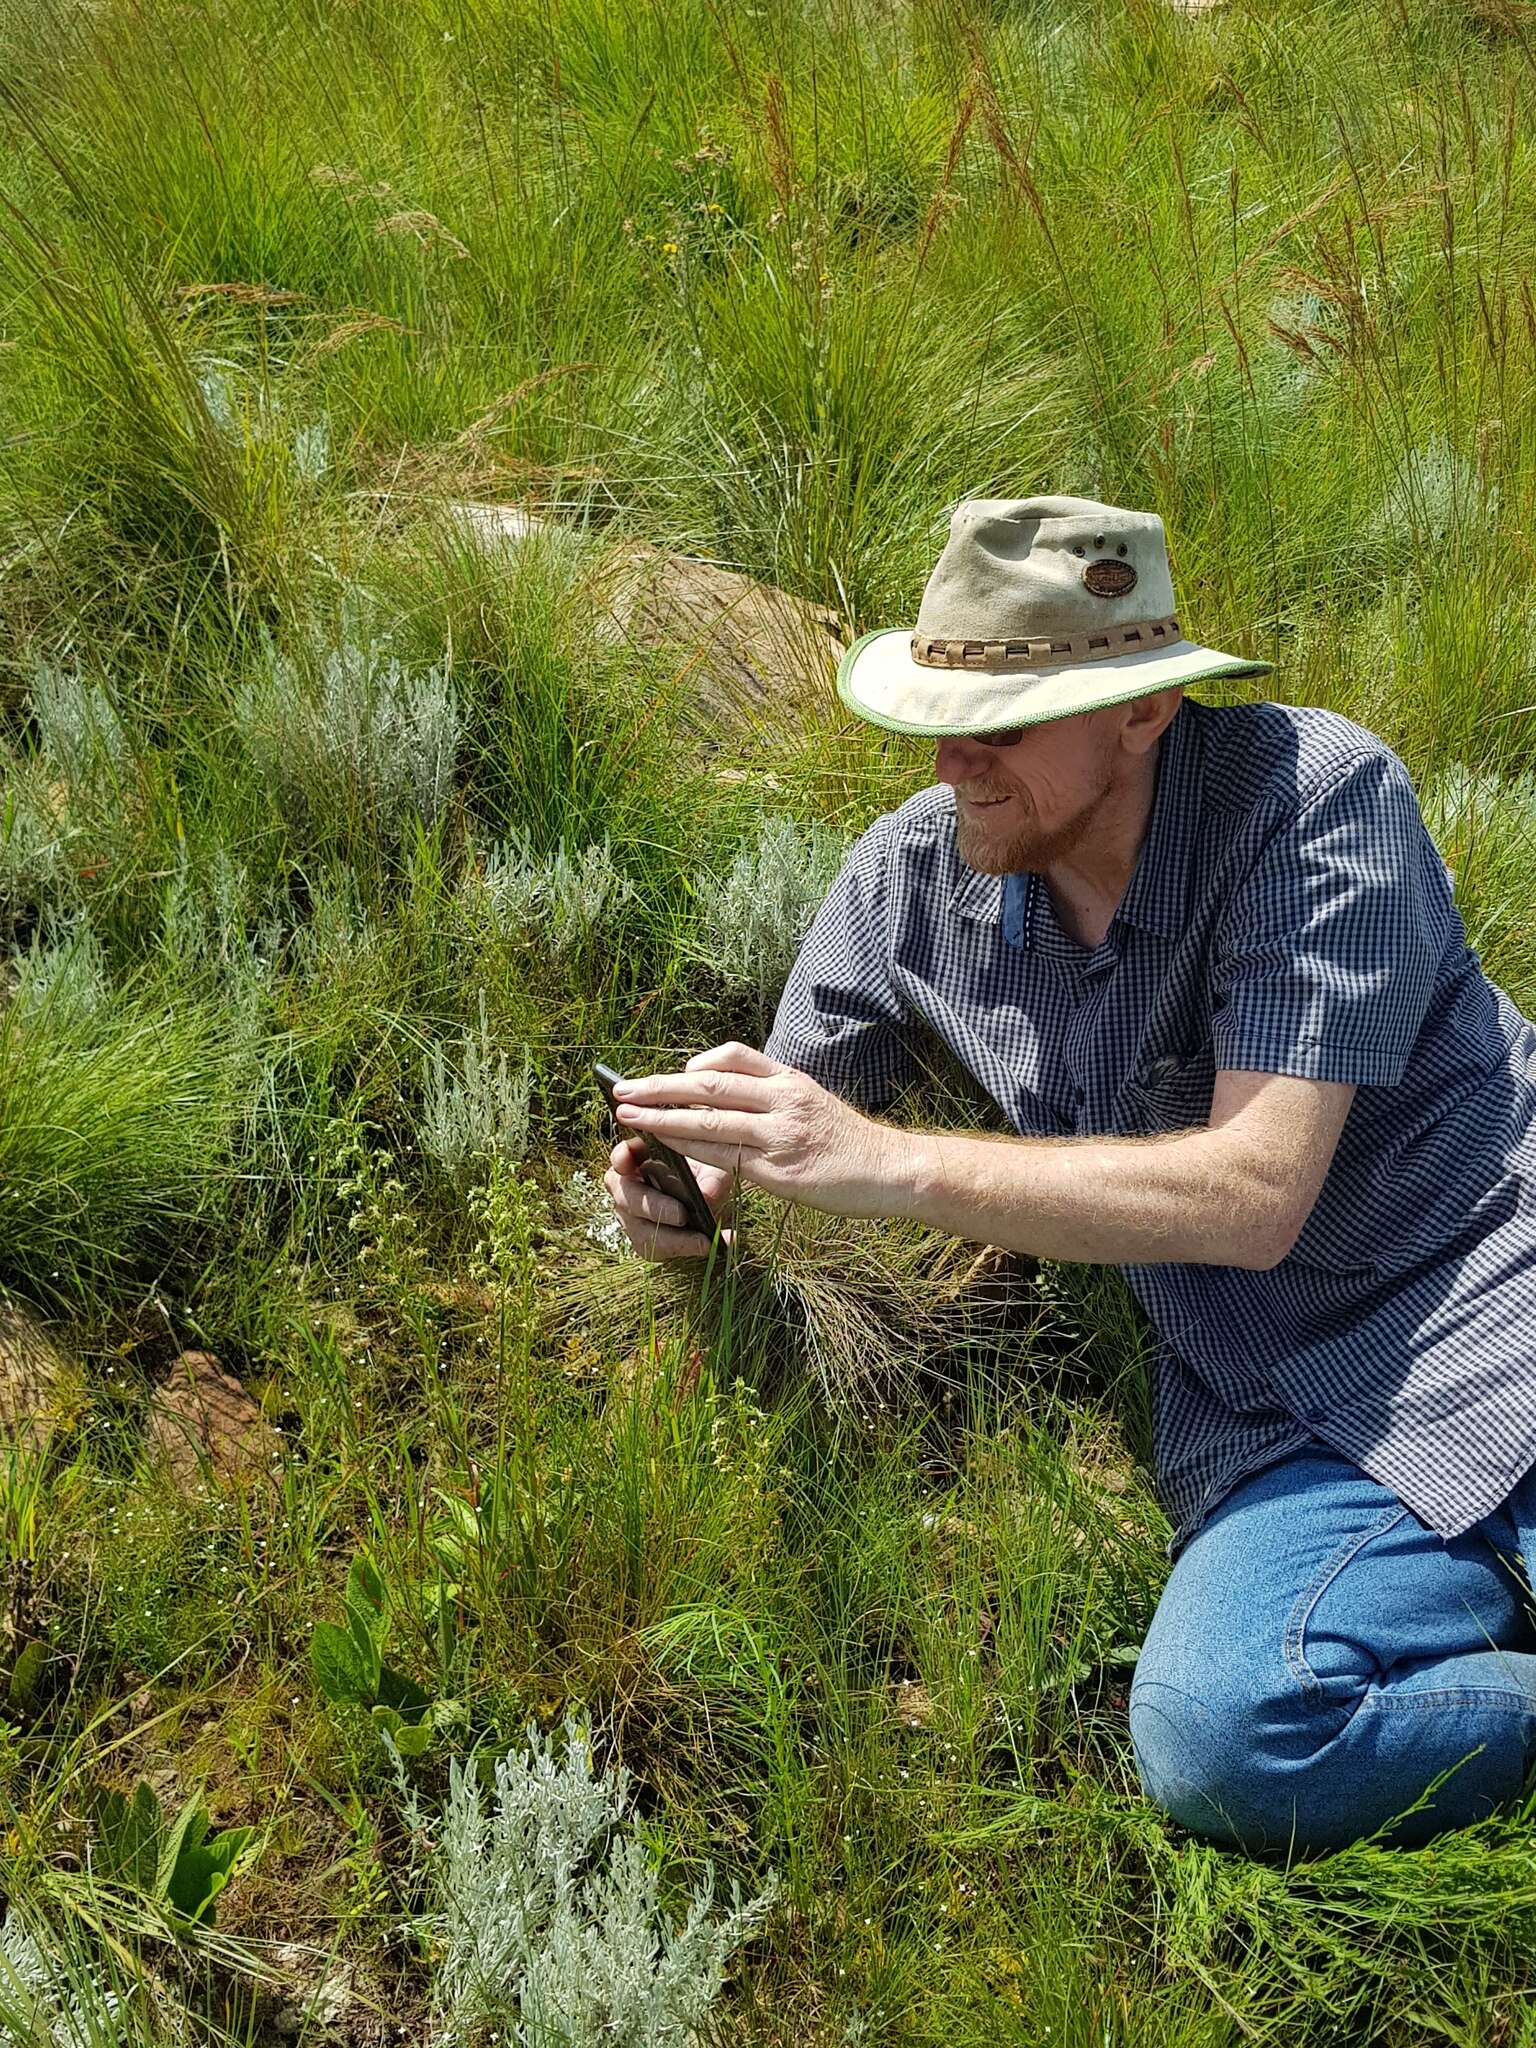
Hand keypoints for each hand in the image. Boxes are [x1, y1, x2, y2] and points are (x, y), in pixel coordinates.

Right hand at [604, 1136, 735, 1262]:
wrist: (710, 1201)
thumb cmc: (706, 1174)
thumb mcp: (714, 1170)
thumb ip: (713, 1178)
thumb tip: (708, 1196)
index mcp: (639, 1158)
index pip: (621, 1155)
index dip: (621, 1158)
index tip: (627, 1161)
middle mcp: (627, 1187)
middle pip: (627, 1198)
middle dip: (655, 1208)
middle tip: (682, 1216)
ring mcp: (630, 1215)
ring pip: (640, 1230)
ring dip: (674, 1238)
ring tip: (706, 1241)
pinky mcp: (642, 1239)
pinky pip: (655, 1249)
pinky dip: (684, 1249)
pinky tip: (711, 1245)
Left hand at [607, 1042, 899, 1218]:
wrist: (891, 1170)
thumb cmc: (848, 1142)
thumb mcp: (812, 1103)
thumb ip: (771, 1099)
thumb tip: (722, 1102)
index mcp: (790, 1079)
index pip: (733, 1056)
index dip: (695, 1063)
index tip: (670, 1073)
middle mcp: (783, 1099)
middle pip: (708, 1083)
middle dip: (659, 1087)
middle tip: (624, 1090)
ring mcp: (780, 1134)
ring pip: (708, 1120)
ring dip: (662, 1118)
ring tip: (629, 1117)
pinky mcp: (780, 1171)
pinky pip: (724, 1157)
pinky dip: (689, 1151)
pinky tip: (666, 1150)